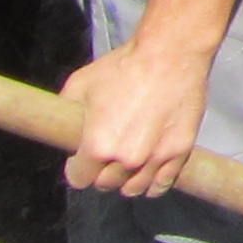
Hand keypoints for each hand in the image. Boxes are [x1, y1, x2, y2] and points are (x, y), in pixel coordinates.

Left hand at [58, 37, 215, 197]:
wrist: (170, 53)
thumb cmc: (125, 66)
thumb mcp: (80, 84)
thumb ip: (68, 112)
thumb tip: (63, 129)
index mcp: (98, 147)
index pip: (79, 179)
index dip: (78, 167)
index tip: (82, 159)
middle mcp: (126, 160)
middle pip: (106, 185)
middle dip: (102, 172)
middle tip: (107, 154)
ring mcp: (155, 159)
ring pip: (134, 189)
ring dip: (127, 180)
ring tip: (128, 163)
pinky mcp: (180, 152)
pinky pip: (162, 184)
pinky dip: (153, 182)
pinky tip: (149, 171)